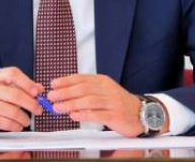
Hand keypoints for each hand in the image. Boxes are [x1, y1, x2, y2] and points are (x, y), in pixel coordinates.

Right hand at [0, 67, 43, 137]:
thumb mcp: (4, 89)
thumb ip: (22, 87)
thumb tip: (39, 89)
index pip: (13, 74)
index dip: (28, 83)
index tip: (38, 92)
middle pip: (16, 95)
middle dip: (31, 104)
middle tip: (39, 110)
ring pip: (13, 111)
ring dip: (25, 118)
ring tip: (27, 120)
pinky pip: (7, 123)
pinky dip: (16, 126)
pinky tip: (18, 126)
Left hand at [47, 74, 163, 136]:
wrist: (142, 113)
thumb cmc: (119, 103)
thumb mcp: (104, 91)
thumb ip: (86, 91)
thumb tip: (64, 92)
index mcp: (103, 81)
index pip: (81, 78)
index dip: (66, 81)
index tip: (53, 84)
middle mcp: (107, 89)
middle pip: (83, 89)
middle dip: (65, 92)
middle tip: (52, 96)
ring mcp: (112, 102)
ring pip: (89, 101)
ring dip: (71, 104)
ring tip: (58, 107)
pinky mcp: (115, 115)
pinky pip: (98, 115)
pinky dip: (84, 115)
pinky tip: (74, 116)